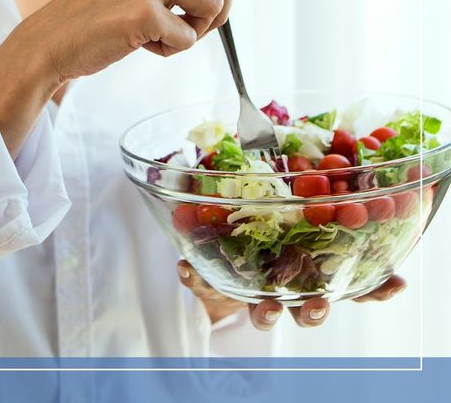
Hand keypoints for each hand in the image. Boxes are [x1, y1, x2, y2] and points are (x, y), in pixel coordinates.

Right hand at [0, 0, 234, 155]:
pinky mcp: (144, 15)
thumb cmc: (96, 12)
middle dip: (220, 8)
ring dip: (196, 31)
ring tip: (166, 33)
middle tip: (193, 23)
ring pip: (215, 6)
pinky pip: (188, 39)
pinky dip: (172, 50)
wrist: (51, 39)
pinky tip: (145, 44)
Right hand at [177, 260, 406, 329]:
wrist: (245, 265)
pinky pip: (360, 285)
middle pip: (304, 312)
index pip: (266, 312)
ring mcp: (312, 285)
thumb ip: (196, 274)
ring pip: (334, 295)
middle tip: (314, 305)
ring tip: (372, 290)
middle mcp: (291, 295)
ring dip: (355, 296)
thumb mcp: (210, 275)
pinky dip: (380, 289)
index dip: (269, 314)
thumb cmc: (229, 274)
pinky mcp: (333, 272)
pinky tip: (397, 284)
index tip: (269, 309)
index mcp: (261, 298)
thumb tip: (182, 266)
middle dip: (311, 312)